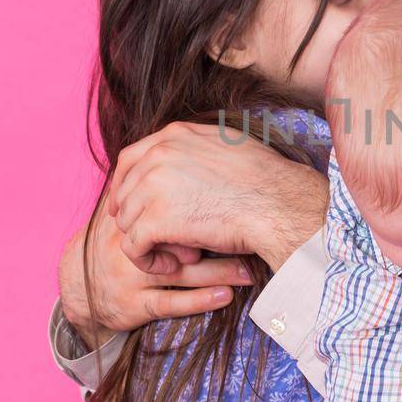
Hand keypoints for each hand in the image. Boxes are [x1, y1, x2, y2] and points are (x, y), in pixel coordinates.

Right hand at [58, 206, 254, 346]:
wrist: (77, 285)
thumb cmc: (113, 242)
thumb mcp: (126, 211)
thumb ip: (153, 190)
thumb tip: (198, 161)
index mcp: (130, 214)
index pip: (167, 201)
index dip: (201, 202)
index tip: (235, 202)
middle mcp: (127, 242)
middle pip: (177, 234)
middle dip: (216, 236)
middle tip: (250, 237)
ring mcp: (129, 275)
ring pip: (179, 272)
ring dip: (219, 271)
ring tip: (249, 269)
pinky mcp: (133, 304)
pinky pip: (169, 302)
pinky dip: (199, 300)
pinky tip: (225, 297)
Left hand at [107, 121, 328, 273]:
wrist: (277, 204)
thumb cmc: (265, 181)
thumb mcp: (226, 146)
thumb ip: (197, 149)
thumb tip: (190, 158)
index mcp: (174, 135)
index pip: (130, 159)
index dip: (126, 185)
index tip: (131, 205)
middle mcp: (158, 155)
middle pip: (124, 192)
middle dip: (135, 217)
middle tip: (158, 238)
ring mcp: (152, 186)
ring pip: (127, 222)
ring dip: (147, 241)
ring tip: (176, 253)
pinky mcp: (154, 220)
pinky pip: (134, 246)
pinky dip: (147, 261)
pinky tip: (170, 266)